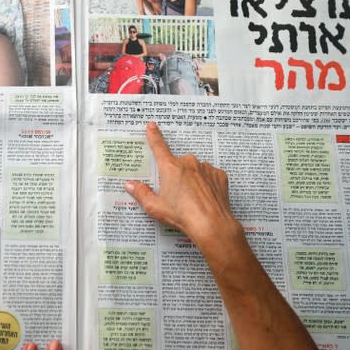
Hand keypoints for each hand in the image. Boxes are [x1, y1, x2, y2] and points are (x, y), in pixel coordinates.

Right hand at [125, 122, 244, 263]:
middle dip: (176, 176)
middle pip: (177, 165)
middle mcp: (188, 163)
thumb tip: (131, 185)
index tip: (152, 126)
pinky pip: (209, 176)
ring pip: (194, 170)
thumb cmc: (182, 215)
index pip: (159, 146)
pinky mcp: (219, 175)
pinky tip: (204, 198)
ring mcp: (205, 168)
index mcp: (170, 167)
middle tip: (176, 195)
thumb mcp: (155, 206)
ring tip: (192, 200)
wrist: (211, 224)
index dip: (154, 136)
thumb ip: (141, 193)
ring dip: (192, 180)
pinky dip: (206, 184)